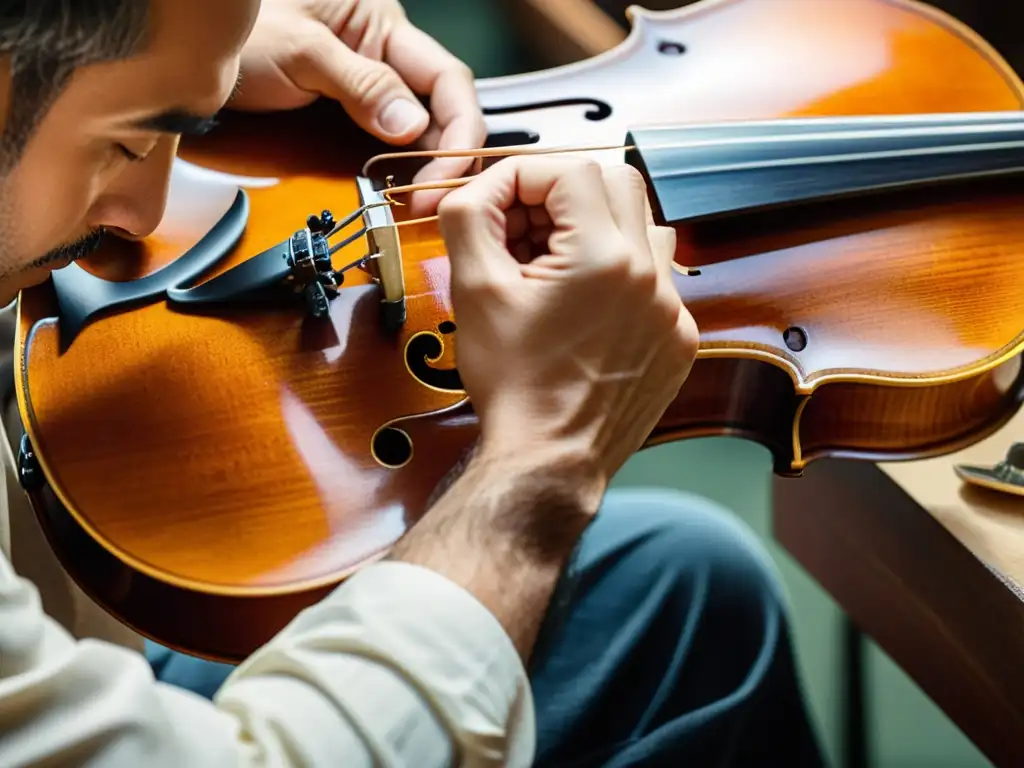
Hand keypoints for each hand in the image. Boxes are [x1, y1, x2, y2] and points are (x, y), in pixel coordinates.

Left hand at [231, 0, 484, 196]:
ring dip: (430, 161)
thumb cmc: (241, 23)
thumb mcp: (301, 53)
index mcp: (383, 22)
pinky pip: (391, 132)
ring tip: (423, 197)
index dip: (457, 129)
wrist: (189, 33)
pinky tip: (402, 182)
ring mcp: (369, 78)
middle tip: (435, 198)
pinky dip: (403, 161)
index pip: (447, 78)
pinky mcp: (350, 103)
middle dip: (450, 152)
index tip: (444, 173)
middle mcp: (385, 49)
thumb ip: (362, 86)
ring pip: (422, 123)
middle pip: (442, 105)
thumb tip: (413, 127)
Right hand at [438, 155, 698, 492]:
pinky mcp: (678, 338)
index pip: (569, 169)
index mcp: (602, 256)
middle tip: (526, 229)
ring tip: (556, 266)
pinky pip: (657, 278)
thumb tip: (476, 189)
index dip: (523, 177)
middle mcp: (649, 275)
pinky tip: (586, 305)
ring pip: (644, 226)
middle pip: (616, 182)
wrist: (550, 459)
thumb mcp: (474, 292)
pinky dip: (621, 274)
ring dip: (600, 228)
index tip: (499, 204)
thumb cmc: (515, 386)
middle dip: (565, 193)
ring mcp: (671, 309)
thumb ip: (470, 218)